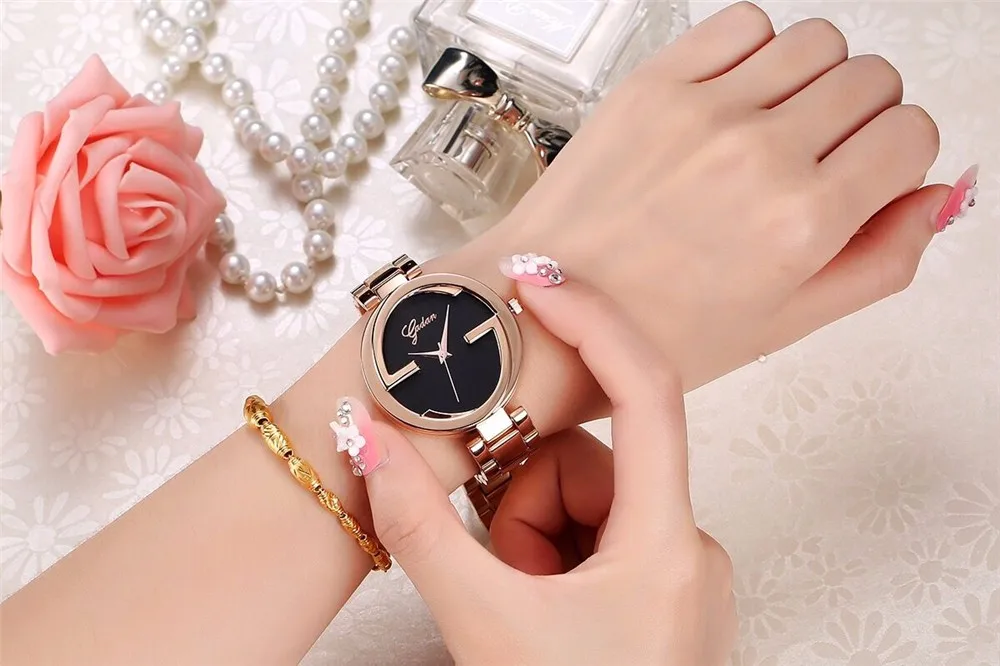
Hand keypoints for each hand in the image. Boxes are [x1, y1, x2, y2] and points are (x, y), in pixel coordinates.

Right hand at [360, 281, 735, 665]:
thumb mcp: (482, 623)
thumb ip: (417, 525)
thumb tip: (363, 433)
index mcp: (664, 543)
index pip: (646, 390)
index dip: (591, 321)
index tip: (533, 284)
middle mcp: (686, 546)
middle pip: (592, 463)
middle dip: (525, 499)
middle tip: (501, 569)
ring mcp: (675, 572)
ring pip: (587, 503)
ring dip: (533, 537)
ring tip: (518, 606)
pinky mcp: (659, 592)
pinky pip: (597, 538)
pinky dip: (554, 557)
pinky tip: (538, 612)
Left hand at [461, 2, 950, 391]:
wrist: (547, 311)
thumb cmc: (650, 334)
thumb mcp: (784, 324)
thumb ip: (879, 259)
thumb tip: (938, 194)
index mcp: (802, 224)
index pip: (911, 135)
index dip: (897, 156)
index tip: (869, 172)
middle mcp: (760, 156)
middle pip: (872, 80)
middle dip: (863, 117)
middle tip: (821, 156)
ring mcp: (703, 111)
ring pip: (817, 42)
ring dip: (814, 80)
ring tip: (775, 127)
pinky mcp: (654, 84)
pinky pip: (744, 24)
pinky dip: (755, 52)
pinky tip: (733, 100)